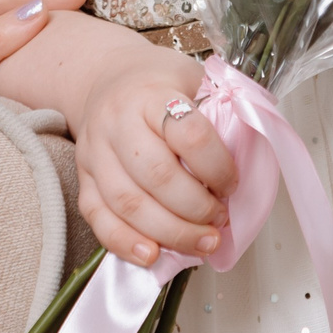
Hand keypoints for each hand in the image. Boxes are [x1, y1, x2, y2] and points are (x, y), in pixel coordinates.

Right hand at [70, 52, 239, 267]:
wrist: (105, 77)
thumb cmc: (157, 82)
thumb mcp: (193, 79)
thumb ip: (219, 112)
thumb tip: (250, 158)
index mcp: (150, 94)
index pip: (188, 133)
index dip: (218, 166)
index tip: (232, 184)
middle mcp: (116, 122)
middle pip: (157, 175)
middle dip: (196, 209)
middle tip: (220, 222)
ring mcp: (94, 152)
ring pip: (128, 203)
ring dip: (170, 233)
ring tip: (201, 244)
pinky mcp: (82, 178)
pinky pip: (98, 218)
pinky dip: (124, 243)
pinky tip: (152, 255)